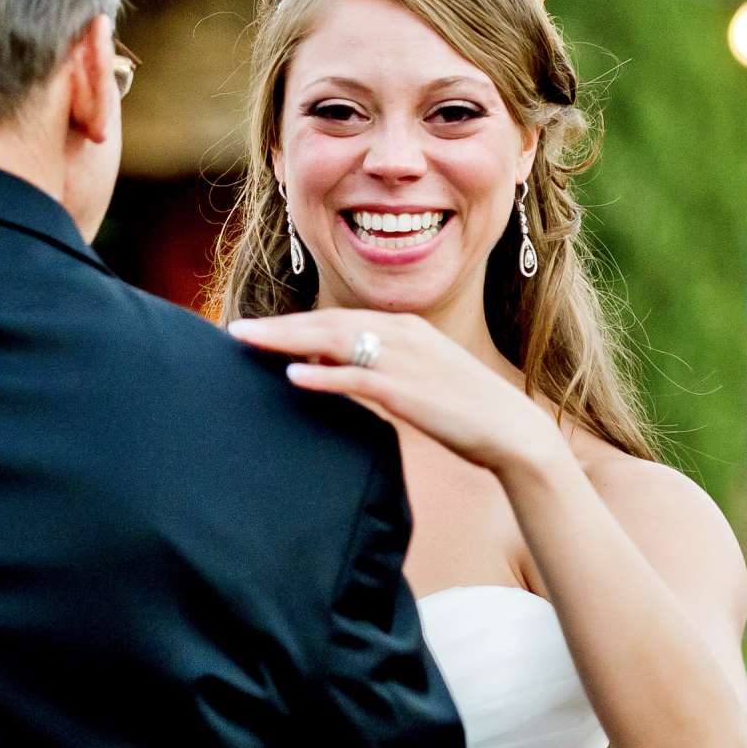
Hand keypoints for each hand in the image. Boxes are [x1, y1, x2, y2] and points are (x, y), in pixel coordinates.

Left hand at [226, 310, 565, 475]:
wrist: (511, 429)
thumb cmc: (464, 409)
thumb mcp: (418, 378)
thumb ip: (376, 369)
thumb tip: (330, 371)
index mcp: (405, 328)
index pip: (338, 318)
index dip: (295, 322)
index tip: (258, 329)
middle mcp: (402, 333)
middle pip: (327, 322)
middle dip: (279, 325)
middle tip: (235, 330)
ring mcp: (405, 359)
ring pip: (333, 341)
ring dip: (286, 340)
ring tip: (249, 342)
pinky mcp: (407, 390)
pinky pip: (356, 378)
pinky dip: (323, 376)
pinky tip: (292, 376)